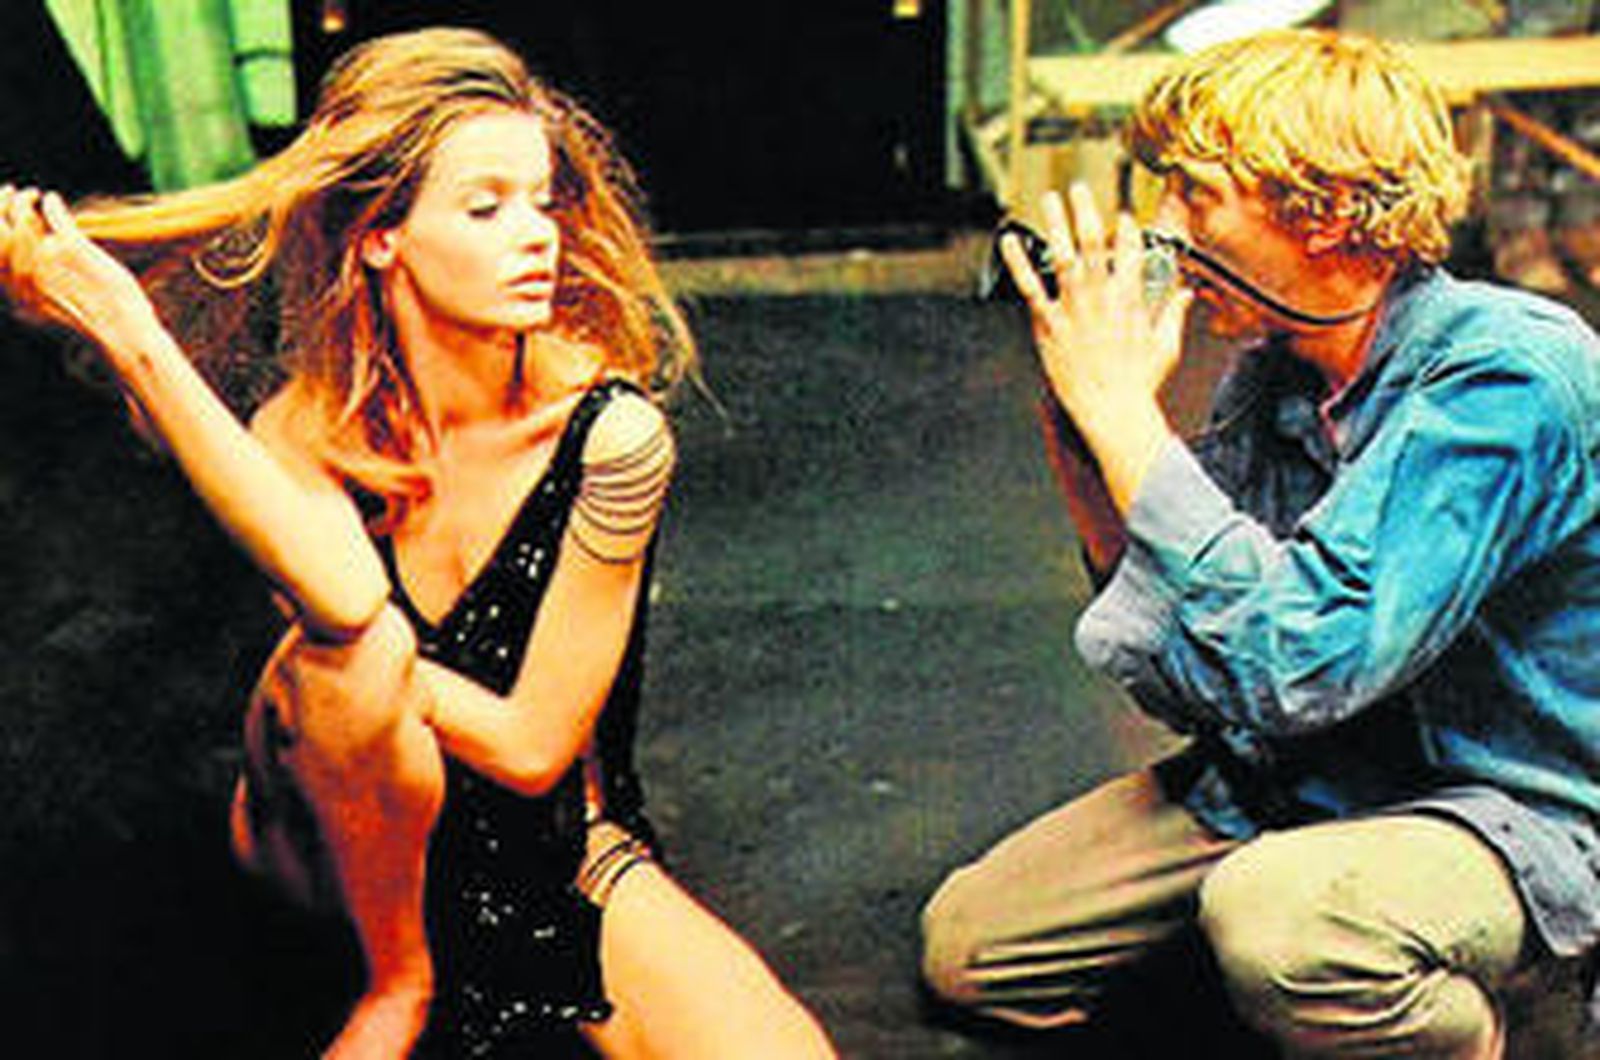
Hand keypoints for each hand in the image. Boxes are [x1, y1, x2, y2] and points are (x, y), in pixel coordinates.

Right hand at [0, 184, 156, 349]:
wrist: (122, 334)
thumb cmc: (92, 325)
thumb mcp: (47, 314)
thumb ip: (28, 292)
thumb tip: (22, 268)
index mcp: (15, 293)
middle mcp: (26, 276)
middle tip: (11, 192)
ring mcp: (48, 260)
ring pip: (22, 216)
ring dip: (23, 199)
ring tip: (33, 195)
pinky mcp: (74, 248)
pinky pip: (54, 215)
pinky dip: (51, 202)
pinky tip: (52, 198)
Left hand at [1002, 184, 1192, 512]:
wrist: (1112, 410)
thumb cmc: (1140, 384)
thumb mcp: (1166, 347)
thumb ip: (1173, 314)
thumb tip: (1185, 294)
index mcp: (1132, 298)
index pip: (1132, 251)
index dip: (1128, 229)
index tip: (1124, 215)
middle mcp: (1101, 296)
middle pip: (1094, 243)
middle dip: (1087, 211)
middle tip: (1079, 188)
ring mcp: (1073, 309)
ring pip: (1063, 255)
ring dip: (1056, 223)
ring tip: (1049, 199)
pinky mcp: (1049, 325)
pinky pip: (1031, 287)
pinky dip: (1019, 262)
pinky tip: (1010, 240)